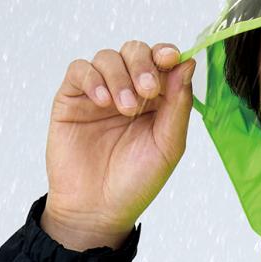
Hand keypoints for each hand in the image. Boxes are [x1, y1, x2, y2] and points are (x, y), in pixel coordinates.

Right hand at [43, 38, 195, 247]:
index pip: (161, 62)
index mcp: (155, 101)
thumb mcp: (167, 147)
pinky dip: (92, 78)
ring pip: (108, 57)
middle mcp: (127, 90)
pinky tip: (102, 101)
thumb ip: (178, 106)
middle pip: (135, 52)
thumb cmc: (134, 183)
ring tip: (123, 108)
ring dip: (119, 76)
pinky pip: (80, 70)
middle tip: (147, 91)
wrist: (96, 210)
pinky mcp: (72, 97)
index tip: (170, 58)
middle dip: (143, 64)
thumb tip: (188, 63)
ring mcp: (99, 92)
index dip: (166, 54)